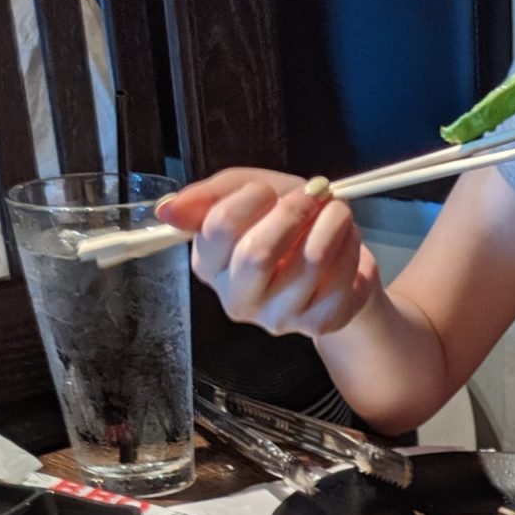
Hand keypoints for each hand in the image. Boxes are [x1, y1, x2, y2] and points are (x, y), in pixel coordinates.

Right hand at [158, 168, 379, 336]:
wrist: (330, 256)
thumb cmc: (282, 223)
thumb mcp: (245, 192)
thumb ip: (208, 196)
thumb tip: (166, 210)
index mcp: (210, 263)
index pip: (218, 229)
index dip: (249, 200)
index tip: (267, 190)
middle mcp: (238, 299)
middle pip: (256, 254)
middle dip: (291, 213)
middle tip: (313, 193)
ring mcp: (278, 318)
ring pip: (308, 263)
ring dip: (330, 222)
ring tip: (336, 209)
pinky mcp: (317, 324)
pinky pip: (338, 281)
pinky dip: (349, 248)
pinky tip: (345, 238)